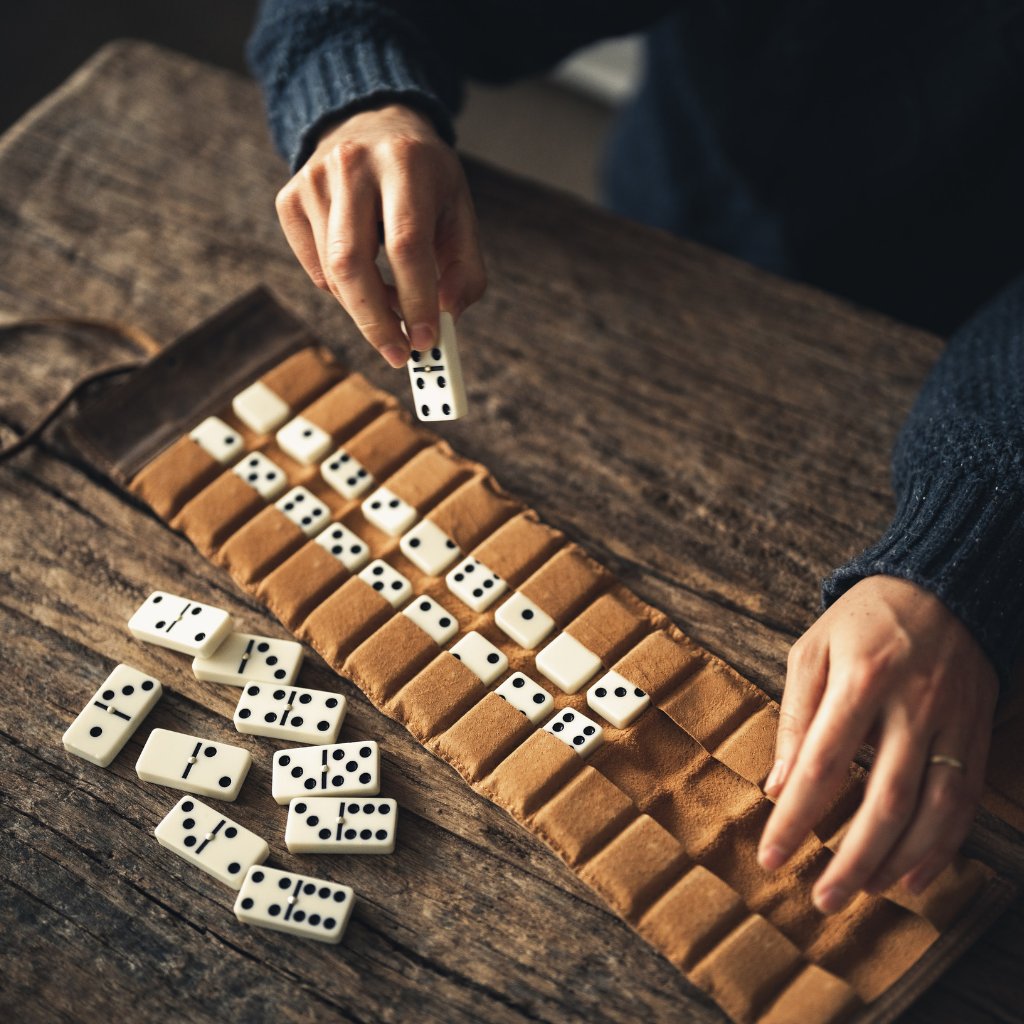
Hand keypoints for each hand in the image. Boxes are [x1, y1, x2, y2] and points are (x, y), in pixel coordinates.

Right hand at [274, 105, 485, 366]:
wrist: (373, 123)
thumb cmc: (424, 179)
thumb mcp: (460, 211)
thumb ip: (464, 268)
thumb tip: (446, 317)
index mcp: (405, 163)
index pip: (406, 245)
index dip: (415, 301)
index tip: (425, 340)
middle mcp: (353, 164)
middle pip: (353, 264)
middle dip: (376, 322)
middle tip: (399, 354)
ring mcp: (314, 179)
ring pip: (332, 274)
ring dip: (365, 308)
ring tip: (393, 308)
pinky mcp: (290, 198)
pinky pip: (314, 268)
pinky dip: (341, 290)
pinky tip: (365, 277)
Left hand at [759, 576, 997, 912]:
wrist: (939, 586)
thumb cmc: (862, 620)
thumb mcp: (812, 652)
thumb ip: (795, 717)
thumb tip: (777, 785)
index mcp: (862, 678)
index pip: (824, 763)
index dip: (797, 816)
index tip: (772, 856)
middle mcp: (913, 704)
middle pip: (885, 799)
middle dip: (851, 858)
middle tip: (821, 899)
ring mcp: (952, 721)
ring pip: (933, 810)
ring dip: (899, 862)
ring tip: (863, 893)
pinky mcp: (976, 733)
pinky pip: (965, 800)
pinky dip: (943, 845)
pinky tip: (915, 875)